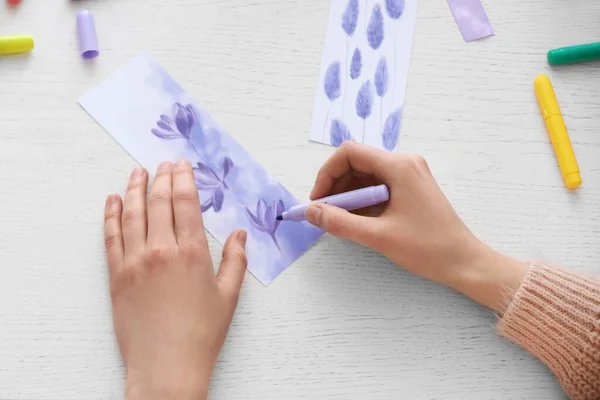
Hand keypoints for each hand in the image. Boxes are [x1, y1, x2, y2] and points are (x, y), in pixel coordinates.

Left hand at [103, 160, 247, 399]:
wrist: (166, 366)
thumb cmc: (201, 334)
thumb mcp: (228, 296)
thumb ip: (235, 260)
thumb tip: (240, 234)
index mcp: (191, 253)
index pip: (185, 203)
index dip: (183, 179)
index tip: (182, 165)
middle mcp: (161, 251)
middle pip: (159, 203)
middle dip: (162, 178)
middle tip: (163, 163)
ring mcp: (135, 262)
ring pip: (132, 214)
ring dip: (134, 189)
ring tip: (137, 172)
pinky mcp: (116, 276)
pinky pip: (111, 238)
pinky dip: (110, 216)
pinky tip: (112, 202)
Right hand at [306, 142, 526, 312]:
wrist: (464, 262)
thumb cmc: (427, 248)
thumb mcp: (378, 236)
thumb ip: (340, 222)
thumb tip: (311, 211)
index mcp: (399, 166)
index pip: (350, 153)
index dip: (327, 173)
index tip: (318, 200)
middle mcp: (404, 163)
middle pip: (357, 162)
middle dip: (336, 186)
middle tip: (325, 213)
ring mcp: (410, 175)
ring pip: (366, 175)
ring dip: (349, 195)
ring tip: (341, 220)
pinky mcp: (411, 188)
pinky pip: (378, 186)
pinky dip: (363, 201)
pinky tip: (358, 221)